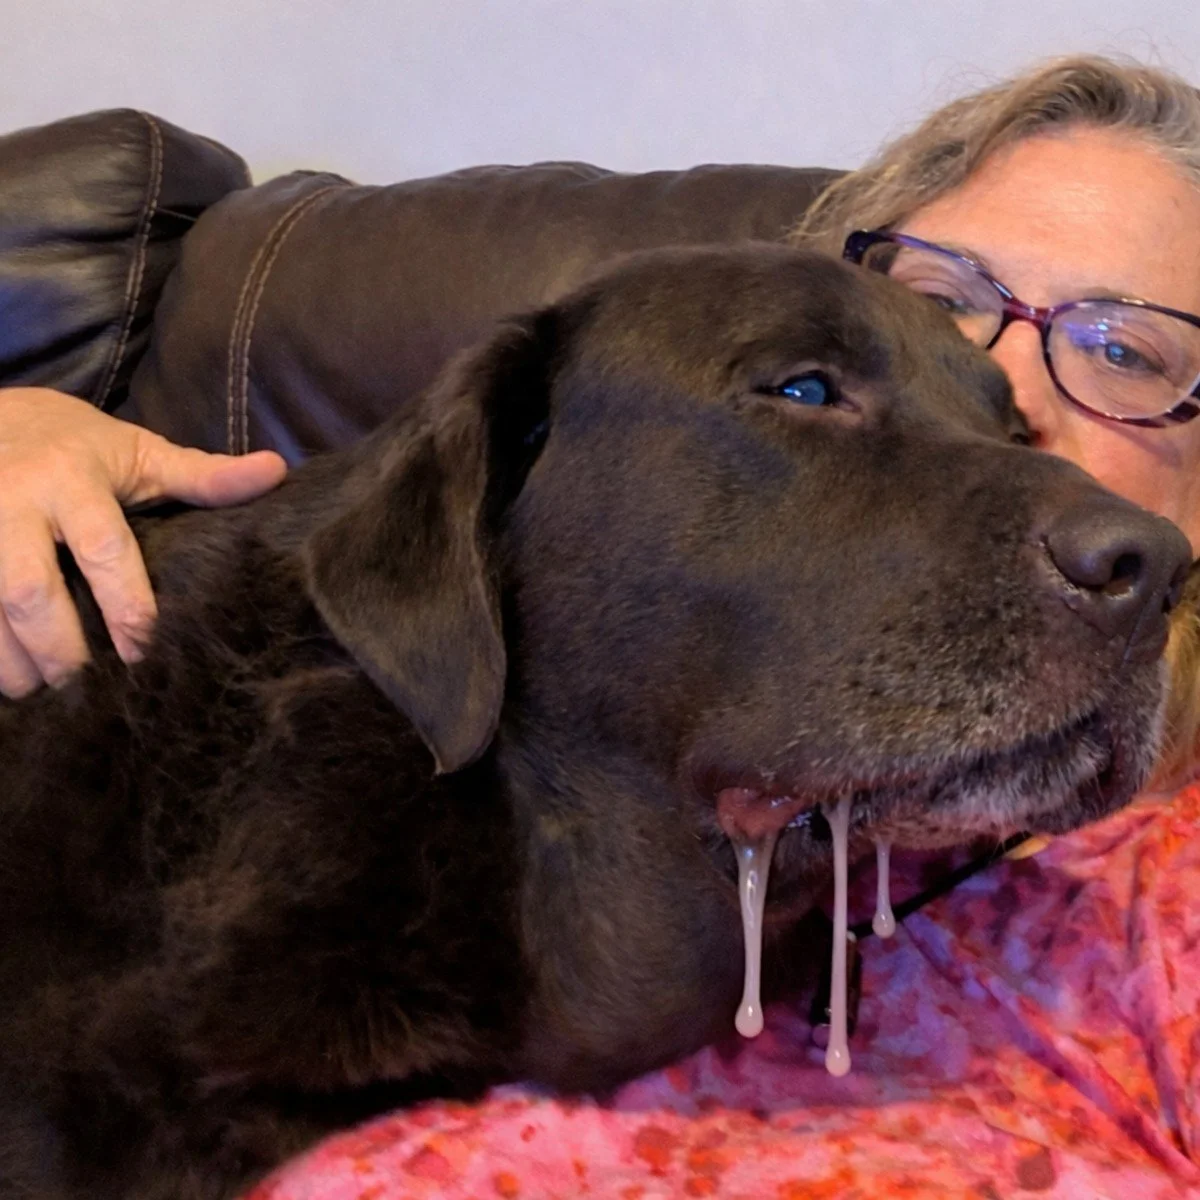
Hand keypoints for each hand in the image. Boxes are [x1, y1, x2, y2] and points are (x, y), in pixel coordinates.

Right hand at [0, 387, 286, 697]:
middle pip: (29, 589)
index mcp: (74, 479)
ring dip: (8, 658)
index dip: (126, 606)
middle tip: (83, 681)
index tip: (143, 651)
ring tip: (37, 689)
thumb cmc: (75, 445)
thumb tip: (277, 472)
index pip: (104, 549)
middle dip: (57, 646)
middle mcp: (13, 501)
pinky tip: (2, 673)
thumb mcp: (138, 452)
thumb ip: (203, 476)